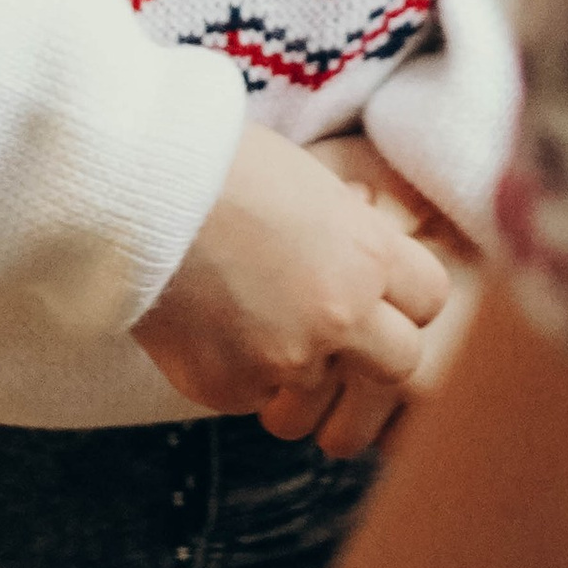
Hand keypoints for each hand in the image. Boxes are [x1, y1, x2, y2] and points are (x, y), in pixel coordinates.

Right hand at [132, 122, 448, 459]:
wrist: (135, 189)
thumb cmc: (220, 165)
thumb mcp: (305, 178)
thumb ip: (346, 218)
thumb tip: (367, 218)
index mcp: (367, 251)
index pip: (432, 300)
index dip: (405, 297)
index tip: (381, 292)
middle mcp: (340, 314)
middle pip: (402, 366)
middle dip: (373, 354)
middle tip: (335, 334)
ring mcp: (286, 359)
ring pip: (323, 402)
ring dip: (305, 384)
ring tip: (266, 341)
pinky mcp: (231, 388)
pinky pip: (253, 399)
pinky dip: (238, 374)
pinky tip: (210, 328)